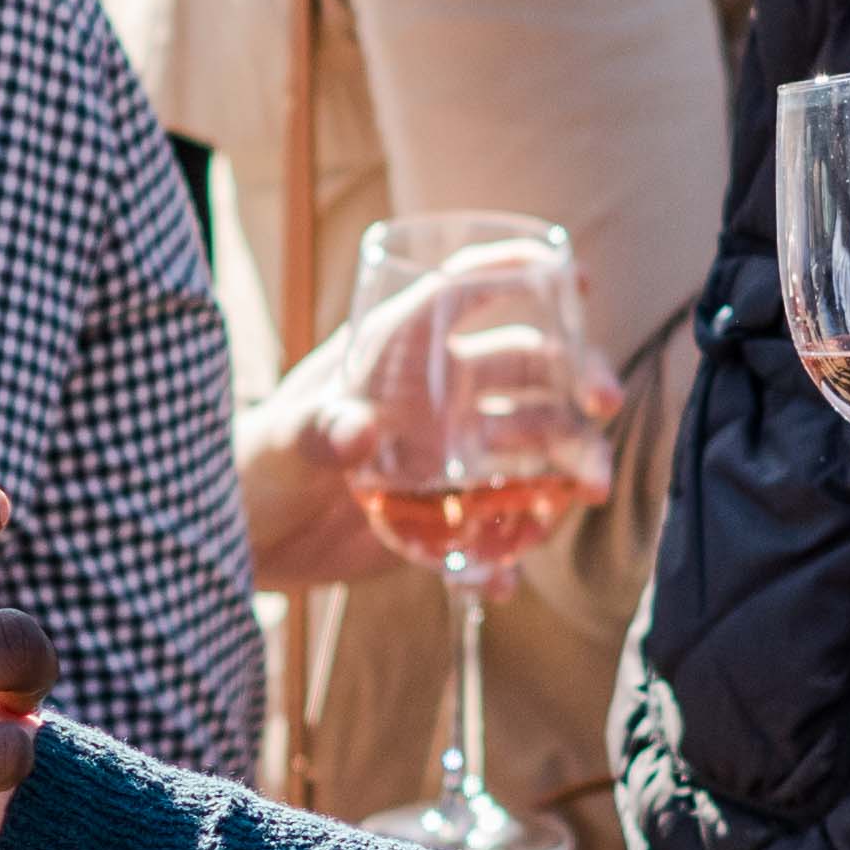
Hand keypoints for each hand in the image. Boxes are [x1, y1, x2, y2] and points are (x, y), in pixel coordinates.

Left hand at [237, 249, 629, 591]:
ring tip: (591, 489)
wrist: (246, 539)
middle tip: (603, 404)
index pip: (465, 292)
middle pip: (531, 366)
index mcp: (400, 352)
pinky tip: (503, 578)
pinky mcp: (448, 511)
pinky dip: (509, 551)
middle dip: (577, 376)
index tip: (571, 273)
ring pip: (536, 441)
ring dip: (571, 459)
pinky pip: (498, 526)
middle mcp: (439, 393)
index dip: (516, 271)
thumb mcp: (284, 438)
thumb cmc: (256, 465)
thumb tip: (357, 431)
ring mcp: (450, 452)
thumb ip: (319, 429)